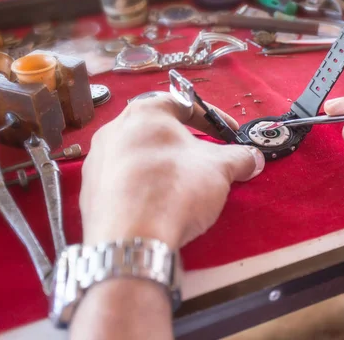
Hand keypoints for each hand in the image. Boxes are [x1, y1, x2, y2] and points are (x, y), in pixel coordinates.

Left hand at [79, 93, 264, 248]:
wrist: (130, 239)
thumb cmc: (175, 188)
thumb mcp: (219, 168)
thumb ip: (239, 157)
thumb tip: (253, 158)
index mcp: (144, 112)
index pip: (183, 103)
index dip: (213, 118)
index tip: (230, 134)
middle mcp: (114, 130)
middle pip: (158, 130)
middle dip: (186, 144)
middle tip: (206, 160)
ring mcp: (97, 162)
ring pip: (139, 155)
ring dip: (164, 165)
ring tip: (183, 186)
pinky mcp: (90, 193)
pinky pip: (123, 182)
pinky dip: (144, 187)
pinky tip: (158, 205)